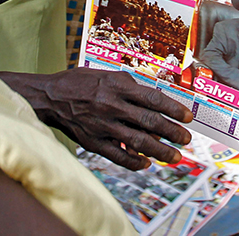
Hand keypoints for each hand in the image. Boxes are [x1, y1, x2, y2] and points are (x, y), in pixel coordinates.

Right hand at [0, 68, 191, 169]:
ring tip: (175, 156)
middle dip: (172, 132)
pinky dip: (134, 162)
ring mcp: (103, 125)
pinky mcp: (93, 141)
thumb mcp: (107, 75)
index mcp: (117, 85)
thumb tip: (156, 101)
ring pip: (138, 142)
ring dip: (160, 151)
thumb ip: (130, 86)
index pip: (153, 98)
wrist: (50, 97)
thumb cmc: (80, 83)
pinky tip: (146, 163)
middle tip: (186, 139)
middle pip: (150, 122)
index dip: (173, 109)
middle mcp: (112, 105)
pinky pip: (118, 156)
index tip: (188, 117)